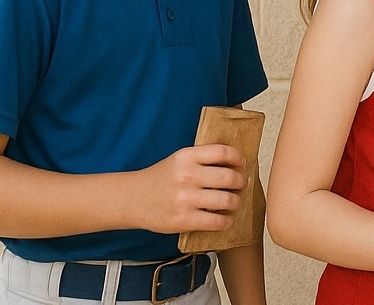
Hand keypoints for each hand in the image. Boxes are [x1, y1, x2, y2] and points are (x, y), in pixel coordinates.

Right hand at [130, 144, 247, 233]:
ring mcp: (185, 199)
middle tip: (240, 185)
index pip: (224, 152)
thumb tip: (238, 164)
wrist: (131, 199)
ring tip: (233, 203)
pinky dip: (226, 221)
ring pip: (228, 200)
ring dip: (236, 202)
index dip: (239, 158)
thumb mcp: (179, 160)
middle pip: (230, 177)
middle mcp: (186, 176)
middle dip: (241, 182)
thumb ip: (204, 159)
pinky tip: (224, 218)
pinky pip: (217, 221)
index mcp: (186, 157)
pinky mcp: (183, 220)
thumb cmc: (161, 179)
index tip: (242, 164)